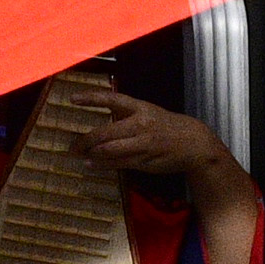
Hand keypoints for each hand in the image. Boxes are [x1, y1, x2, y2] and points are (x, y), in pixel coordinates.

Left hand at [87, 97, 246, 195]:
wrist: (193, 143)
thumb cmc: (165, 126)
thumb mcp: (148, 113)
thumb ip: (125, 116)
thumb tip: (101, 126)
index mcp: (140, 108)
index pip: (112, 99)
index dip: (91, 98)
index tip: (72, 98)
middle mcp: (140, 125)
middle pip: (105, 133)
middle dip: (84, 141)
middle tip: (71, 146)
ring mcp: (142, 144)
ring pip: (109, 151)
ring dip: (90, 154)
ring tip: (78, 155)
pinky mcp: (144, 161)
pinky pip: (118, 163)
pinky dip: (102, 164)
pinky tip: (91, 164)